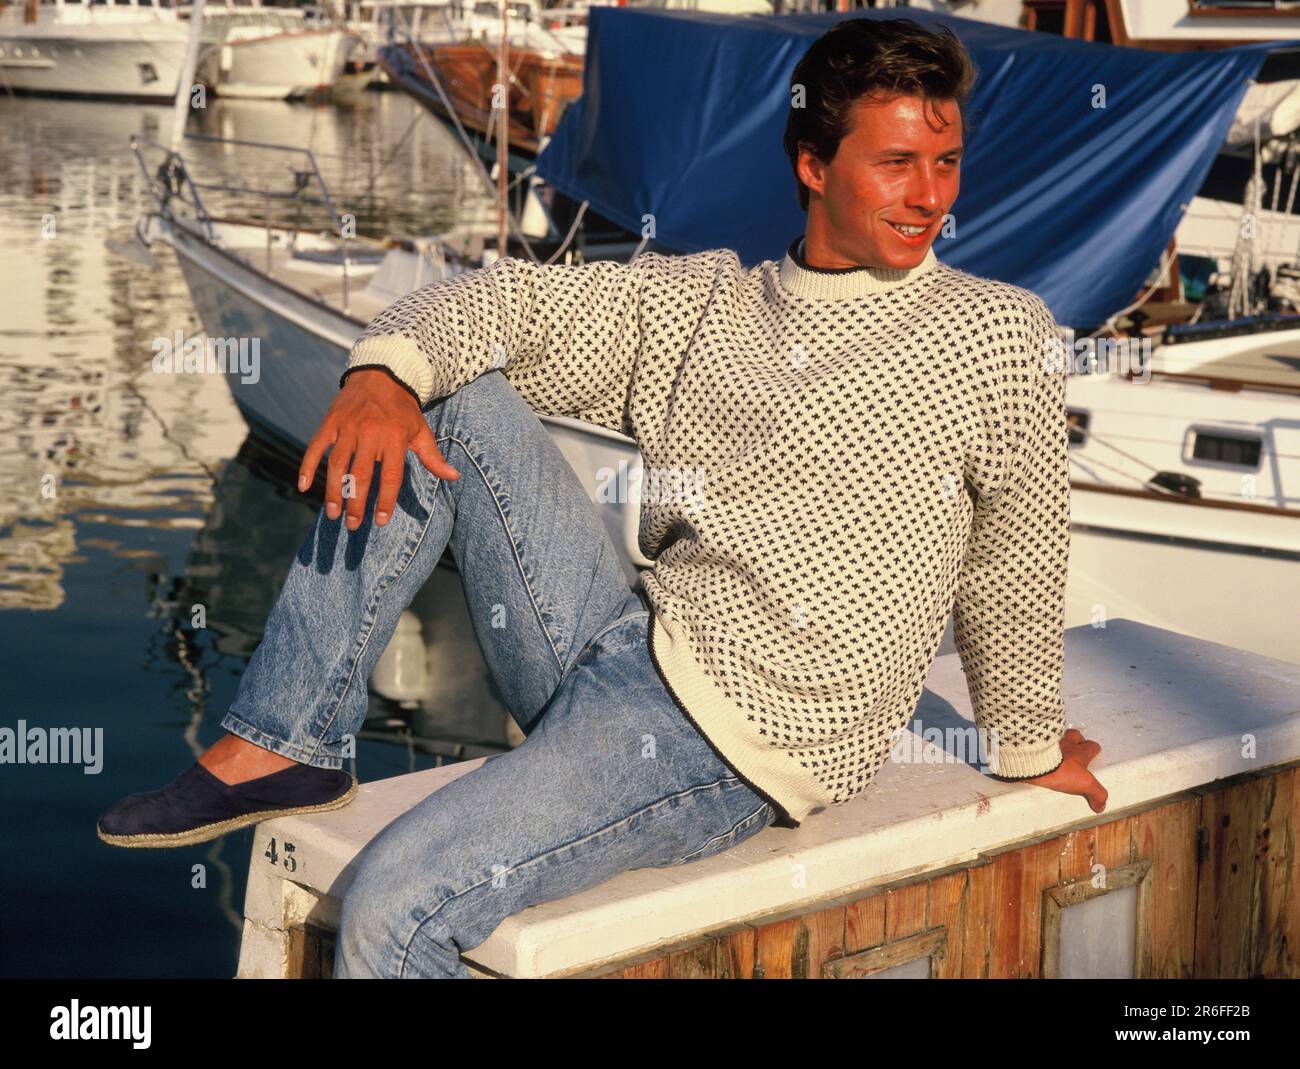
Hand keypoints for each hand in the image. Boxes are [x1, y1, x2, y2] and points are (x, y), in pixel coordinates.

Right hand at [298, 368, 459, 529]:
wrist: (381, 374)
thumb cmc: (403, 409)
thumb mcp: (421, 431)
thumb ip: (432, 457)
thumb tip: (453, 477)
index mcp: (395, 438)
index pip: (390, 476)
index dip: (385, 500)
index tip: (381, 521)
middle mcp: (370, 433)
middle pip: (360, 474)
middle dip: (355, 503)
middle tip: (352, 525)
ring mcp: (347, 427)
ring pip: (336, 464)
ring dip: (333, 491)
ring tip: (333, 513)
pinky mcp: (330, 422)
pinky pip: (315, 447)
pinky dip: (308, 466)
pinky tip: (304, 487)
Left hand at [1022, 728, 1107, 812]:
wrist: (1034, 761)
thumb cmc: (1058, 767)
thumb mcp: (1084, 783)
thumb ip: (1096, 793)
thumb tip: (1101, 803)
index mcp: (1079, 751)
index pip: (1092, 746)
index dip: (1093, 750)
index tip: (1093, 753)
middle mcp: (1064, 742)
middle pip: (1074, 735)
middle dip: (1076, 740)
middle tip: (1074, 748)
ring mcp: (1048, 741)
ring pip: (1057, 735)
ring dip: (1058, 741)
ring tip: (1056, 750)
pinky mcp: (1032, 743)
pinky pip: (1037, 739)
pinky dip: (1039, 744)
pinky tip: (1037, 751)